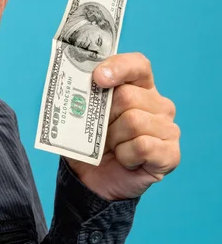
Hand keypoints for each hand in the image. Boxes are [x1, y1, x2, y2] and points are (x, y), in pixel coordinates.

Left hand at [66, 53, 179, 200]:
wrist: (91, 177)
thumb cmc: (88, 141)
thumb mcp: (78, 114)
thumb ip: (80, 93)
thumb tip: (74, 79)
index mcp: (138, 87)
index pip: (137, 65)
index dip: (118, 67)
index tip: (97, 78)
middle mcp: (158, 104)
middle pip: (128, 96)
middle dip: (105, 117)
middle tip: (101, 132)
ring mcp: (168, 129)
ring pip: (133, 121)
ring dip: (113, 139)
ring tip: (112, 147)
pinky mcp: (170, 153)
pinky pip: (143, 146)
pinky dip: (126, 155)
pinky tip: (125, 160)